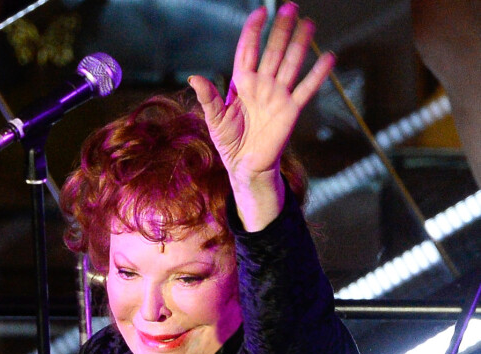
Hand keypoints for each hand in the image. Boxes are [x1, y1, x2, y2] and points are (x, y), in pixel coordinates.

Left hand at [189, 3, 333, 227]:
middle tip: (290, 7)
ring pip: (290, 64)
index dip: (253, 32)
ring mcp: (277, 96)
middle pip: (272, 51)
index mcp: (242, 84)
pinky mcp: (290, 110)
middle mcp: (262, 85)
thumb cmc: (229, 143)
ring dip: (299, 45)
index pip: (248, 50)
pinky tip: (328, 58)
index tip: (260, 13)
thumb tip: (195, 78)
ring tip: (308, 24)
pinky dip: (317, 75)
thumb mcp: (215, 120)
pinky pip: (305, 90)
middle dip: (281, 30)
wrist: (246, 166)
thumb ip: (208, 98)